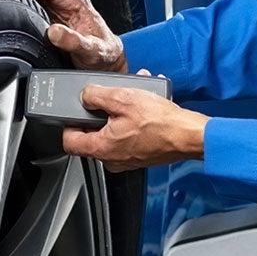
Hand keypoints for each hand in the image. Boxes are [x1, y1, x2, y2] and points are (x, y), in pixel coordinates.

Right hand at [3, 0, 126, 72]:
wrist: (108, 62)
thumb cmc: (103, 54)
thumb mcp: (91, 51)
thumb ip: (74, 42)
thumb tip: (54, 32)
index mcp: (75, 2)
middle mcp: (65, 2)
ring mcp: (57, 9)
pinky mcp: (51, 17)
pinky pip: (31, 5)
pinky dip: (17, 4)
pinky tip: (6, 7)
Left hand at [62, 75, 209, 172]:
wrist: (188, 136)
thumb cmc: (161, 122)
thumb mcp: (123, 98)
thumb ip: (97, 96)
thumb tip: (85, 96)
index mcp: (101, 148)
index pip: (69, 141)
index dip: (68, 123)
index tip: (75, 110)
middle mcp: (111, 159)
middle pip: (92, 135)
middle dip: (100, 113)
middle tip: (110, 99)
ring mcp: (126, 159)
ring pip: (112, 133)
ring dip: (119, 113)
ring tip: (133, 97)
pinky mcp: (140, 155)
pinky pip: (128, 136)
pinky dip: (132, 121)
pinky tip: (145, 105)